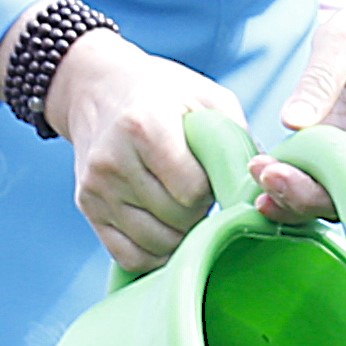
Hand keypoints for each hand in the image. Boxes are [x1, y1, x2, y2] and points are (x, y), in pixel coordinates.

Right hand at [45, 32, 249, 274]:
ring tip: (182, 204)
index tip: (211, 174)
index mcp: (144, 126)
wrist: (100, 89)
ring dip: (181, 234)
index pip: (192, 190)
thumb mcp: (208, 98)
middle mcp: (112, 160)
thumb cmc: (165, 94)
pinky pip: (129, 256)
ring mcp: (95, 188)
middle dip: (199, 211)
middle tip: (199, 190)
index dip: (212, 189)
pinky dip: (156, 253)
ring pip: (155, 243)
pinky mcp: (87, 207)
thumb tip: (258, 188)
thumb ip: (236, 140)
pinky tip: (166, 228)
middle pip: (176, 218)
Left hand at [273, 0, 345, 199]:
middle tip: (265, 174)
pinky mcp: (335, 161)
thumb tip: (292, 122)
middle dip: (309, 195)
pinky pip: (314, 185)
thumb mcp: (345, 37)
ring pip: (332, 197)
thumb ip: (320, 78)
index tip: (320, 189)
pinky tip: (258, 176)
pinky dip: (286, 188)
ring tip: (256, 172)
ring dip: (292, 198)